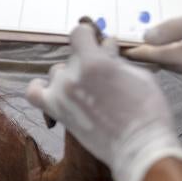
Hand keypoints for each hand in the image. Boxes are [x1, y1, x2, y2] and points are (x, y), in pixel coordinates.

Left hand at [26, 24, 181, 180]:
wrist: (140, 147)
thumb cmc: (147, 111)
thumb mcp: (138, 75)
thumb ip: (116, 59)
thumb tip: (106, 45)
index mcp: (93, 62)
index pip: (78, 33)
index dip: (89, 36)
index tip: (99, 44)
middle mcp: (72, 76)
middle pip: (74, 57)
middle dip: (90, 61)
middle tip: (105, 76)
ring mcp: (61, 95)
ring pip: (57, 73)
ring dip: (71, 76)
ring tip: (87, 87)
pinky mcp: (57, 112)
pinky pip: (34, 94)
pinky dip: (39, 88)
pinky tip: (50, 88)